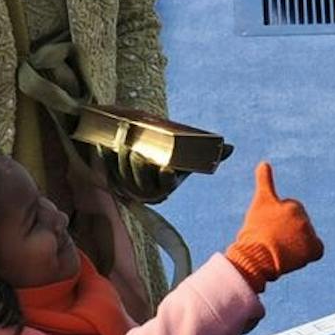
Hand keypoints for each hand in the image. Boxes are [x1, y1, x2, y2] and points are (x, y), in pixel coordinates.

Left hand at [100, 141, 233, 204]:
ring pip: (123, 175)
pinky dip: (105, 157)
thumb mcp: (189, 155)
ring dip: (121, 161)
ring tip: (123, 143)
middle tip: (137, 149)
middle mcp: (147, 190)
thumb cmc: (169, 155)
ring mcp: (128, 186)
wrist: (143, 154)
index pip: (166, 185)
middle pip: (140, 180)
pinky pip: (106, 170)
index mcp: (166, 185)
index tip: (167, 168)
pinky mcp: (111, 179)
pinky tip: (104, 145)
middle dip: (138, 166)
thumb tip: (231, 148)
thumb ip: (211, 153)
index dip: (166, 179)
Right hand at [225, 162, 323, 290]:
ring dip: (296, 244)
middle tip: (273, 241)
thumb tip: (264, 162)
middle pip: (299, 227)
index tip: (268, 229)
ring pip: (306, 239)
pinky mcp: (313, 249)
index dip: (278, 223)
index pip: (290, 214)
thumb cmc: (255, 230)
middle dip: (288, 233)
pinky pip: (317, 251)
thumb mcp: (259, 203)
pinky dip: (309, 253)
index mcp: (293, 205)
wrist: (256, 256)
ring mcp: (309, 234)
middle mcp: (304, 218)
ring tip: (281, 250)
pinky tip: (295, 256)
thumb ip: (264, 181)